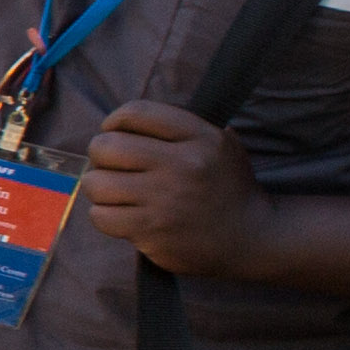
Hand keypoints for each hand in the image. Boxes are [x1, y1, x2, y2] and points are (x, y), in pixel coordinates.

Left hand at [73, 97, 272, 276]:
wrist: (253, 236)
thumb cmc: (228, 187)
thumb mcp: (221, 144)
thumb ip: (181, 126)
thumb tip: (124, 120)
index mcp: (200, 137)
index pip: (137, 112)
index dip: (114, 121)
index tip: (114, 132)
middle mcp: (182, 165)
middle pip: (106, 147)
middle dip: (100, 155)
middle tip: (111, 166)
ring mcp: (165, 200)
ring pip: (96, 183)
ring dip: (99, 187)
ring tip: (115, 192)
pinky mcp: (152, 231)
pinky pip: (101, 216)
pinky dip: (105, 216)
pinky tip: (123, 216)